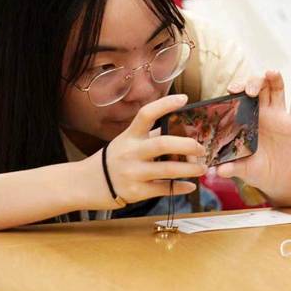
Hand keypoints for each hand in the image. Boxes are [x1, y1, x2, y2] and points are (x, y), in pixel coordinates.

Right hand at [89, 95, 207, 208]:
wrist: (88, 183)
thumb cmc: (115, 159)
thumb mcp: (127, 141)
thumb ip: (151, 135)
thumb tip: (182, 129)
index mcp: (130, 135)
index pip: (146, 114)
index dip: (165, 104)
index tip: (184, 99)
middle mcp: (130, 152)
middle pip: (162, 144)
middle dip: (187, 145)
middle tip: (201, 148)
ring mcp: (132, 173)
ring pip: (167, 170)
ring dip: (190, 169)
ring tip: (202, 168)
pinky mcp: (135, 192)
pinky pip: (164, 189)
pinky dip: (180, 187)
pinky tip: (190, 185)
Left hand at [215, 71, 290, 197]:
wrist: (279, 181)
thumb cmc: (258, 172)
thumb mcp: (244, 170)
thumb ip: (231, 168)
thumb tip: (216, 172)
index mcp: (248, 120)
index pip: (241, 97)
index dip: (238, 89)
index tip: (232, 89)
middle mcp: (263, 114)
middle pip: (259, 88)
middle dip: (254, 83)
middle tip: (251, 90)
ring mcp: (280, 116)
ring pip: (277, 90)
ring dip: (274, 78)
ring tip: (271, 72)